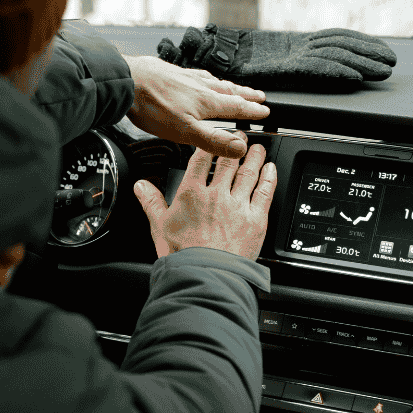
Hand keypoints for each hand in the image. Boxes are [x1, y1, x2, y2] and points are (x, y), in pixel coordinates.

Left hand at [122, 54, 269, 159]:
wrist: (127, 82)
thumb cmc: (152, 106)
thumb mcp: (185, 131)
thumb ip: (213, 140)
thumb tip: (240, 148)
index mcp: (206, 102)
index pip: (237, 106)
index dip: (252, 111)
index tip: (265, 111)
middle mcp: (200, 86)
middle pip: (229, 91)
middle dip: (246, 95)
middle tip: (259, 95)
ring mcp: (185, 77)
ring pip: (214, 81)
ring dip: (229, 85)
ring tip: (236, 86)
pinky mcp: (171, 72)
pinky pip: (196, 74)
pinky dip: (206, 77)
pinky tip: (200, 77)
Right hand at [133, 140, 276, 260]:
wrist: (205, 275)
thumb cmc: (183, 255)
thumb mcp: (159, 226)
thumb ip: (151, 202)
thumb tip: (140, 186)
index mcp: (192, 193)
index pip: (201, 159)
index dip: (208, 145)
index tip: (213, 138)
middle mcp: (217, 195)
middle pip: (228, 161)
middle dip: (235, 146)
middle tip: (240, 137)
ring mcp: (238, 206)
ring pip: (249, 173)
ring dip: (254, 157)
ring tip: (258, 148)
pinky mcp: (256, 219)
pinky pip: (265, 192)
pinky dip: (269, 178)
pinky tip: (271, 170)